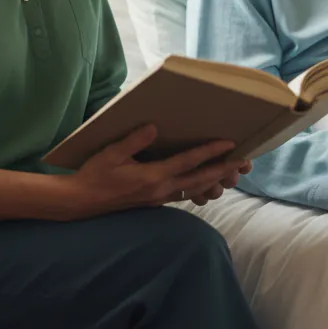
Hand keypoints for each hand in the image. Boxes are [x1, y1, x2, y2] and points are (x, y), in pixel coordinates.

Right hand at [71, 125, 250, 215]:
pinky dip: (199, 187)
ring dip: (215, 180)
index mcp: (153, 176)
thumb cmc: (95, 175)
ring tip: (231, 171)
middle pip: (201, 179)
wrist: (82, 202)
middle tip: (244, 161)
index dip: (211, 152)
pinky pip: (184, 194)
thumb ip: (134, 141)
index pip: (189, 162)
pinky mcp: (155, 202)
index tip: (230, 143)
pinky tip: (205, 183)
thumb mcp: (111, 154)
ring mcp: (159, 198)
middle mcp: (161, 189)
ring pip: (195, 189)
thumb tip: (153, 127)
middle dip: (224, 170)